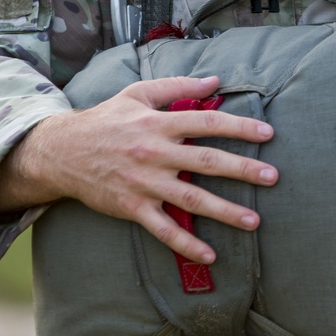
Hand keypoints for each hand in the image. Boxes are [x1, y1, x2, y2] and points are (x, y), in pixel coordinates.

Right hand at [0, 76, 276, 263]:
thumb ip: (177, 86)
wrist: (61, 151)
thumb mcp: (137, 94)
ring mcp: (143, 182)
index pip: (206, 122)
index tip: (268, 133)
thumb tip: (215, 81)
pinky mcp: (131, 207)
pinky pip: (163, 229)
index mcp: (158, 122)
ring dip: (224, 210)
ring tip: (254, 220)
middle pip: (206, 161)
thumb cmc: (105, 119)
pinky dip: (186, 244)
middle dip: (242, 168)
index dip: (239, 127)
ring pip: (190, 198)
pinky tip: (210, 255)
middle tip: (273, 176)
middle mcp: (154, 152)